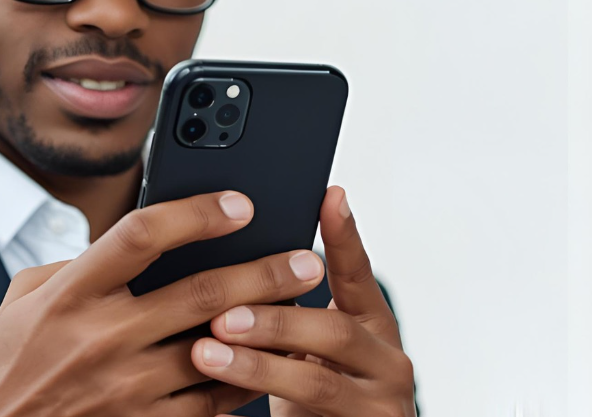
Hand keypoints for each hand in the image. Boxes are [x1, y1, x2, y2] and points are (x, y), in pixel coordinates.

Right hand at [0, 191, 326, 416]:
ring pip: (217, 351)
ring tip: (305, 306)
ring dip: (268, 327)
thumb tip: (132, 242)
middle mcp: (100, 338)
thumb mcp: (23, 300)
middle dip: (261, 272)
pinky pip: (211, 402)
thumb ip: (74, 265)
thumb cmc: (13, 363)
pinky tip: (271, 359)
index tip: (238, 204)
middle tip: (303, 256)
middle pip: (198, 294)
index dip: (195, 214)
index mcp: (70, 294)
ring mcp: (125, 388)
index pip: (140, 237)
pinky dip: (246, 378)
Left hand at [190, 186, 415, 416]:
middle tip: (222, 313)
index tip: (329, 196)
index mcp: (372, 327)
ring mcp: (378, 408)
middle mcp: (387, 363)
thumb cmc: (313, 396)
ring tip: (205, 353)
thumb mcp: (307, 348)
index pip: (358, 275)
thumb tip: (224, 262)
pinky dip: (253, 409)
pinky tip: (219, 402)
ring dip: (256, 367)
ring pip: (317, 384)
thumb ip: (285, 310)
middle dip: (274, 320)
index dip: (345, 237)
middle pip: (334, 331)